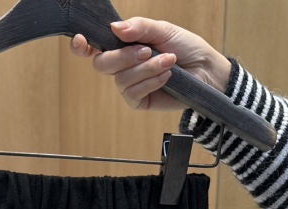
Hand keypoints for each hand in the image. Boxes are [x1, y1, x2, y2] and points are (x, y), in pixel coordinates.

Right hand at [70, 17, 231, 111]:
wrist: (205, 70)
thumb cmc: (185, 48)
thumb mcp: (163, 30)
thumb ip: (139, 27)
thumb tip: (115, 29)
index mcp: (123, 45)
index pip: (94, 47)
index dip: (82, 46)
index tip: (81, 41)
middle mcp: (122, 66)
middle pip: (102, 64)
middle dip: (124, 57)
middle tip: (147, 50)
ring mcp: (130, 85)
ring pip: (121, 79)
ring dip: (146, 69)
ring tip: (168, 62)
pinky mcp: (139, 101)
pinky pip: (133, 94)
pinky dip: (150, 82)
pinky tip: (166, 77)